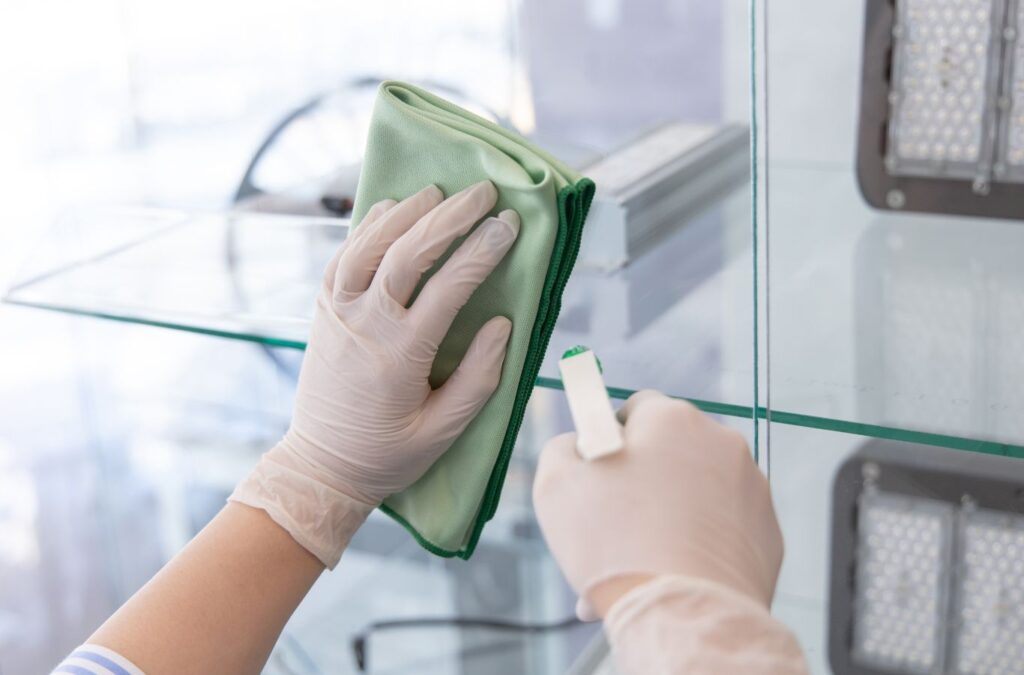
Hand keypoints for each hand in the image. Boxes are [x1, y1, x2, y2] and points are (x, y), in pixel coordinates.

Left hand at [231, 180, 519, 566]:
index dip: (483, 250)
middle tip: (483, 191)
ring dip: (405, 212)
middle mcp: (364, 323)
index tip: (510, 223)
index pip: (449, 287)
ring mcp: (337, 311)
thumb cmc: (389, 452)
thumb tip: (503, 324)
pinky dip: (367, 227)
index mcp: (399, 353)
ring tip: (440, 191)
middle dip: (449, 216)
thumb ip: (478, 378)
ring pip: (369, 245)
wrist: (321, 464)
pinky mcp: (322, 309)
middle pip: (408, 252)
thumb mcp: (443, 431)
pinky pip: (343, 256)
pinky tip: (391, 208)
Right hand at [533, 390, 782, 618]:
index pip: (637, 409)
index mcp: (671, 418)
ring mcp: (751, 487)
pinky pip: (722, 528)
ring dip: (665, 518)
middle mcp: (720, 441)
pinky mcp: (768, 533)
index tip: (597, 475)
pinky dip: (698, 545)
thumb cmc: (613, 545)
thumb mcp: (556, 483)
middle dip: (640, 484)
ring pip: (695, 494)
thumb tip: (577, 445)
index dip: (610, 440)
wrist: (682, 615)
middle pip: (670, 453)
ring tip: (634, 565)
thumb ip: (563, 448)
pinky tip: (669, 576)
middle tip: (611, 530)